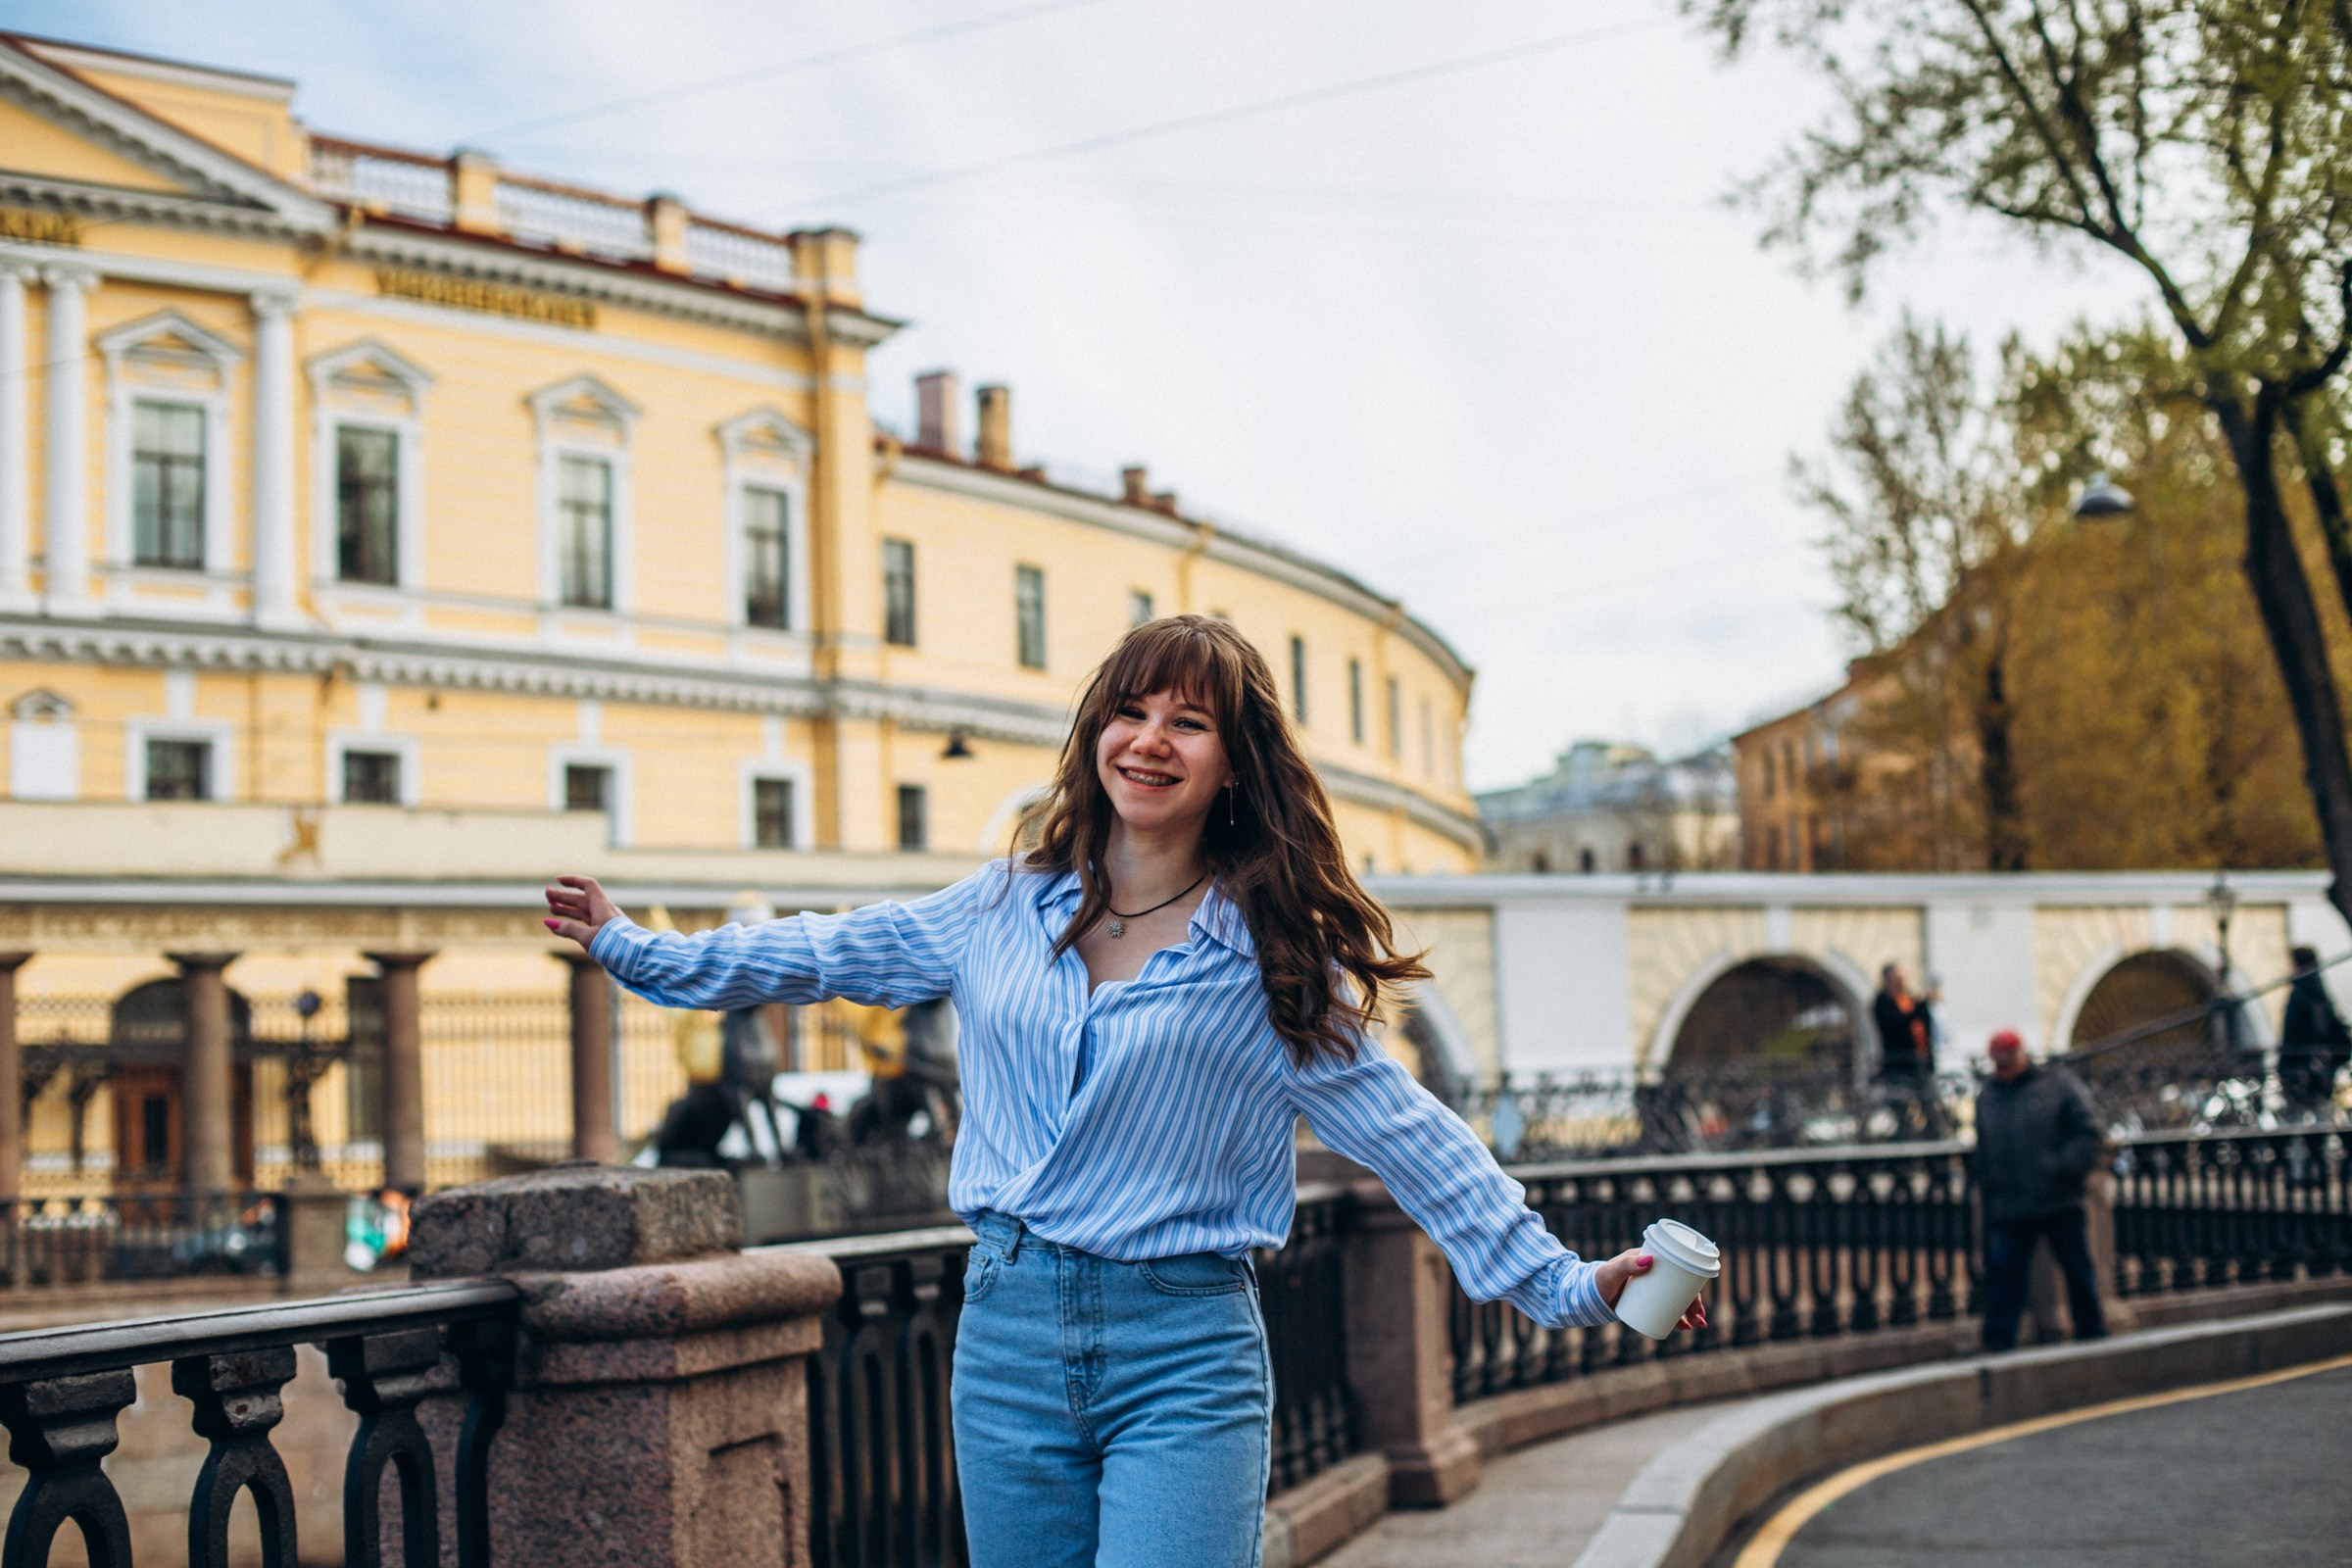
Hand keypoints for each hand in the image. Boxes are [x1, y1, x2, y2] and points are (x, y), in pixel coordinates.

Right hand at [544, 875, 618, 952]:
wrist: (636, 959)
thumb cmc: (613, 945)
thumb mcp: (587, 937)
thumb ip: (568, 929)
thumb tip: (548, 923)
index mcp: (602, 906)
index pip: (588, 886)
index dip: (573, 881)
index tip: (557, 880)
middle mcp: (604, 911)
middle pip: (581, 899)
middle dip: (564, 896)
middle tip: (546, 894)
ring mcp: (605, 922)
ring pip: (583, 912)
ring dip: (567, 909)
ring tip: (551, 908)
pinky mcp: (605, 934)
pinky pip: (586, 923)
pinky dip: (574, 923)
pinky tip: (562, 926)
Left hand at [1593, 1248, 1707, 1332]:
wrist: (1587, 1297)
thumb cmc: (1599, 1280)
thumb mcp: (1613, 1272)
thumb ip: (1627, 1266)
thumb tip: (1649, 1260)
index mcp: (1648, 1259)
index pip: (1677, 1269)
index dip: (1691, 1284)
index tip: (1697, 1298)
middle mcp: (1652, 1273)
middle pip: (1680, 1287)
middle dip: (1694, 1303)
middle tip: (1699, 1317)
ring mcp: (1650, 1288)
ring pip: (1675, 1299)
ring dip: (1689, 1312)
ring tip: (1696, 1325)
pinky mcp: (1645, 1301)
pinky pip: (1666, 1308)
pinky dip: (1677, 1317)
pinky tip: (1685, 1326)